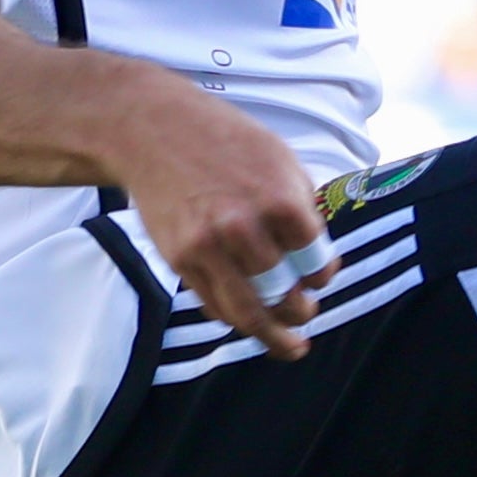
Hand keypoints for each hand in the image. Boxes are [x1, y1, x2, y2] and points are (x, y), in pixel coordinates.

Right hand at [104, 83, 335, 355]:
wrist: (153, 131)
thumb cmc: (224, 141)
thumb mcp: (279, 159)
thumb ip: (301, 207)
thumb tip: (318, 256)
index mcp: (280, 201)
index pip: (315, 261)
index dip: (323, 274)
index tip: (321, 277)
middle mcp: (244, 229)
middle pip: (284, 294)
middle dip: (300, 312)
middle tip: (306, 314)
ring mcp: (208, 248)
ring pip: (248, 313)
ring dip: (273, 336)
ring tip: (289, 344)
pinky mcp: (180, 260)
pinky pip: (214, 304)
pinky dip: (235, 317)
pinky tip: (249, 320)